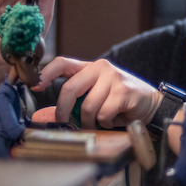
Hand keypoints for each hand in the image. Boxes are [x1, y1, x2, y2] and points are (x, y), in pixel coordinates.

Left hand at [39, 56, 162, 128]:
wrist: (151, 104)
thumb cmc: (120, 101)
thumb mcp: (95, 98)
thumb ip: (72, 103)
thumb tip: (43, 117)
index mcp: (90, 67)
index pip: (62, 63)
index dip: (46, 74)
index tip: (34, 86)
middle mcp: (101, 68)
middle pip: (70, 89)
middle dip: (64, 111)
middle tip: (65, 122)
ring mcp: (113, 78)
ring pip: (87, 107)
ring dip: (91, 121)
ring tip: (101, 120)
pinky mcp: (124, 92)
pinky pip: (103, 114)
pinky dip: (106, 122)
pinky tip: (114, 119)